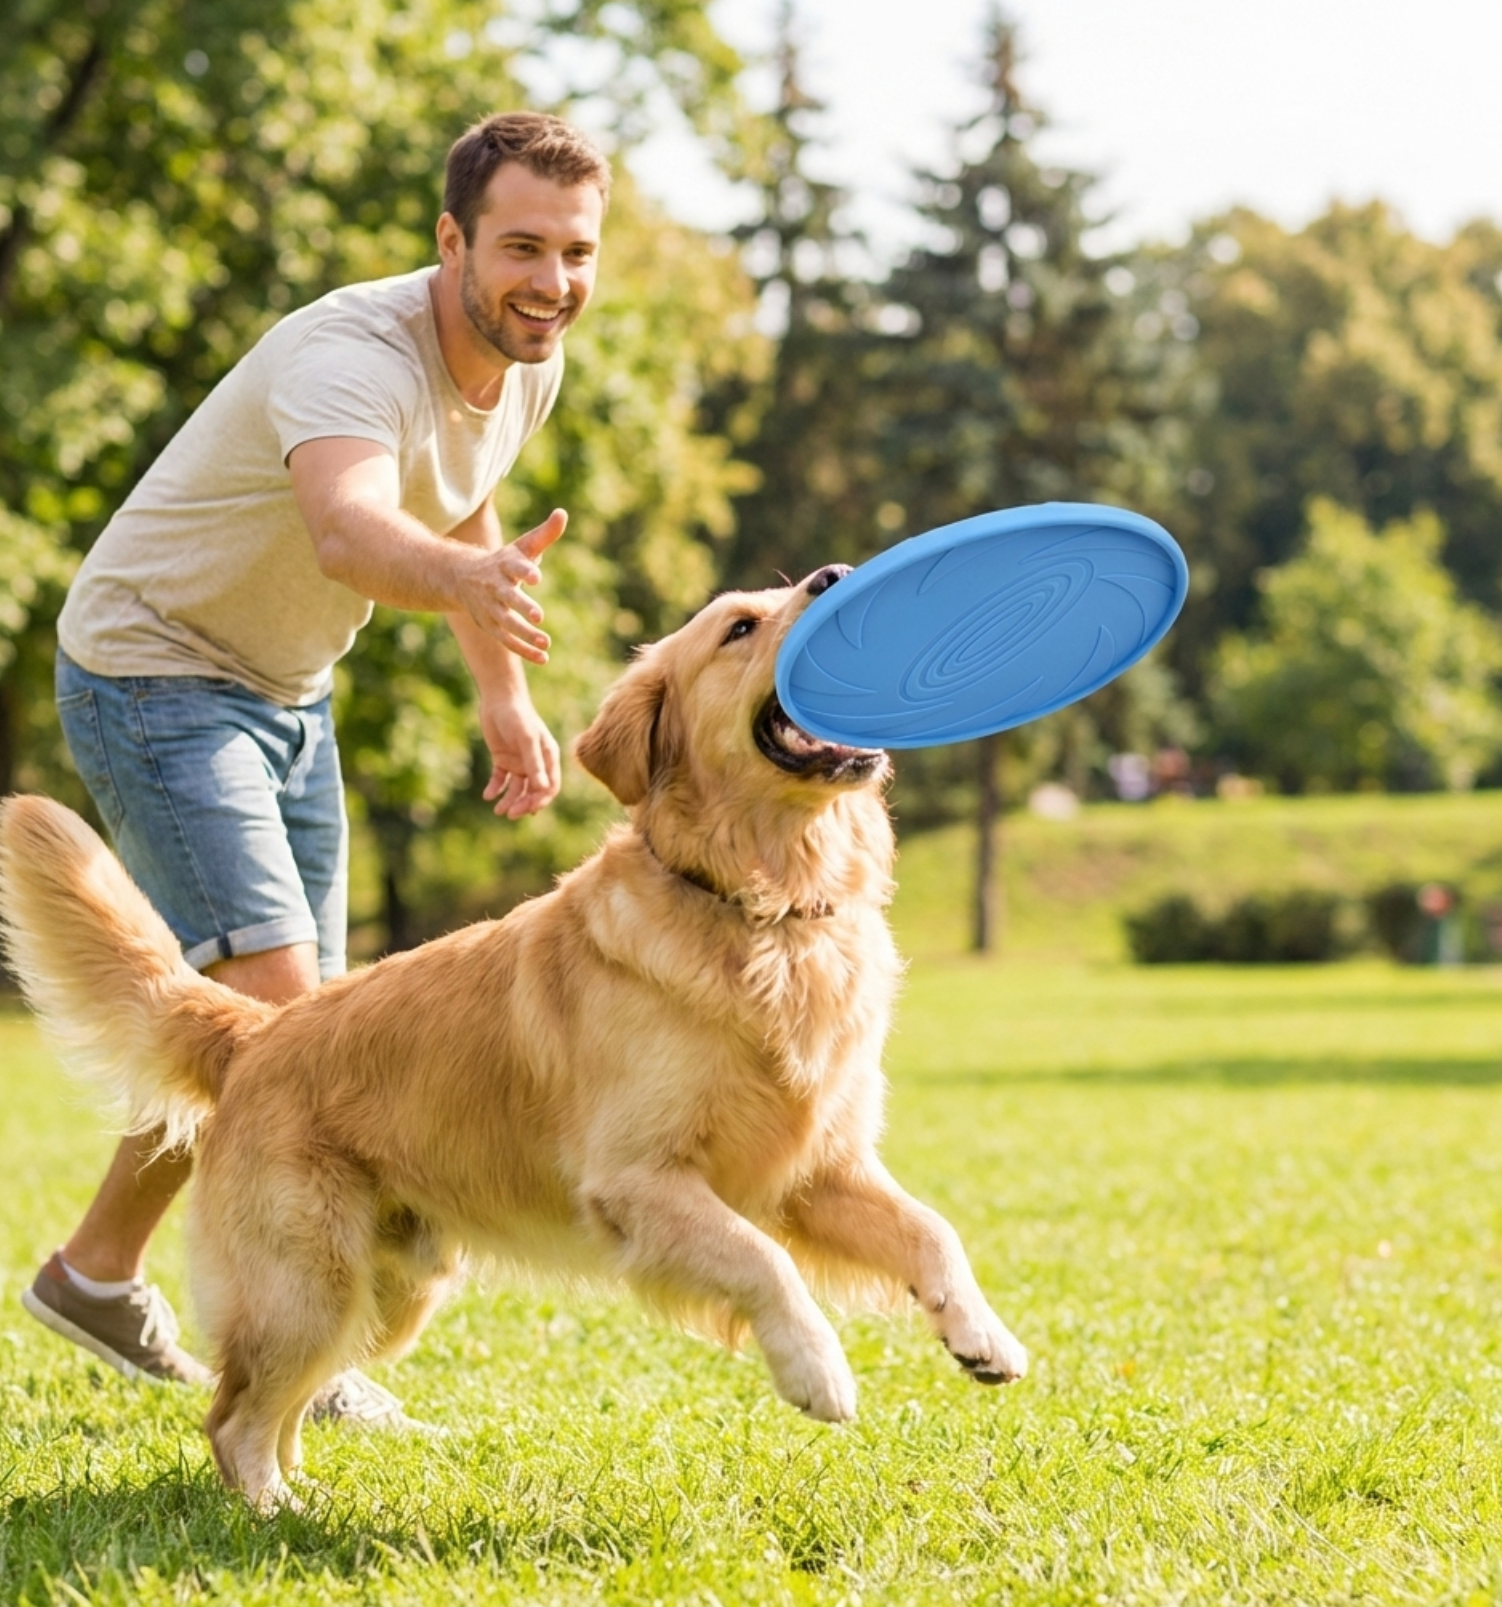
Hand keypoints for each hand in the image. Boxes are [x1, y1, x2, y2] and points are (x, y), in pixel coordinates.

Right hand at [454, 509, 566, 664]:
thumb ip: (544, 534)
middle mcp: (495, 588)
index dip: (525, 571)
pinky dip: (524, 650)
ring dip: (525, 634)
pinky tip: (543, 658)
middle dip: (522, 607)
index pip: (514, 567)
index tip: (536, 577)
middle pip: (508, 598)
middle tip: (539, 616)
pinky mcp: (491, 626)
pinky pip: (507, 641)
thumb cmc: (503, 562)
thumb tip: (562, 513)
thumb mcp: (522, 546)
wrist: (462, 578)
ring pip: (507, 623)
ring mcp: (491, 608)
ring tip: (546, 643)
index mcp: (504, 565)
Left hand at [479, 692, 561, 818]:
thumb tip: (543, 789)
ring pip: (516, 789)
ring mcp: (519, 762)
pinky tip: (487, 796)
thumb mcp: (526, 740)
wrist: (499, 699)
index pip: (550, 787)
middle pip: (533, 792)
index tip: (529, 810)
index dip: (541, 800)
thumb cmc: (518, 716)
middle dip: (523, 804)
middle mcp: (535, 763)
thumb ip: (534, 764)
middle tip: (509, 813)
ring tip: (498, 811)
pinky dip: (495, 788)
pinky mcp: (502, 759)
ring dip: (509, 801)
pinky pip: (500, 779)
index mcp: (548, 758)